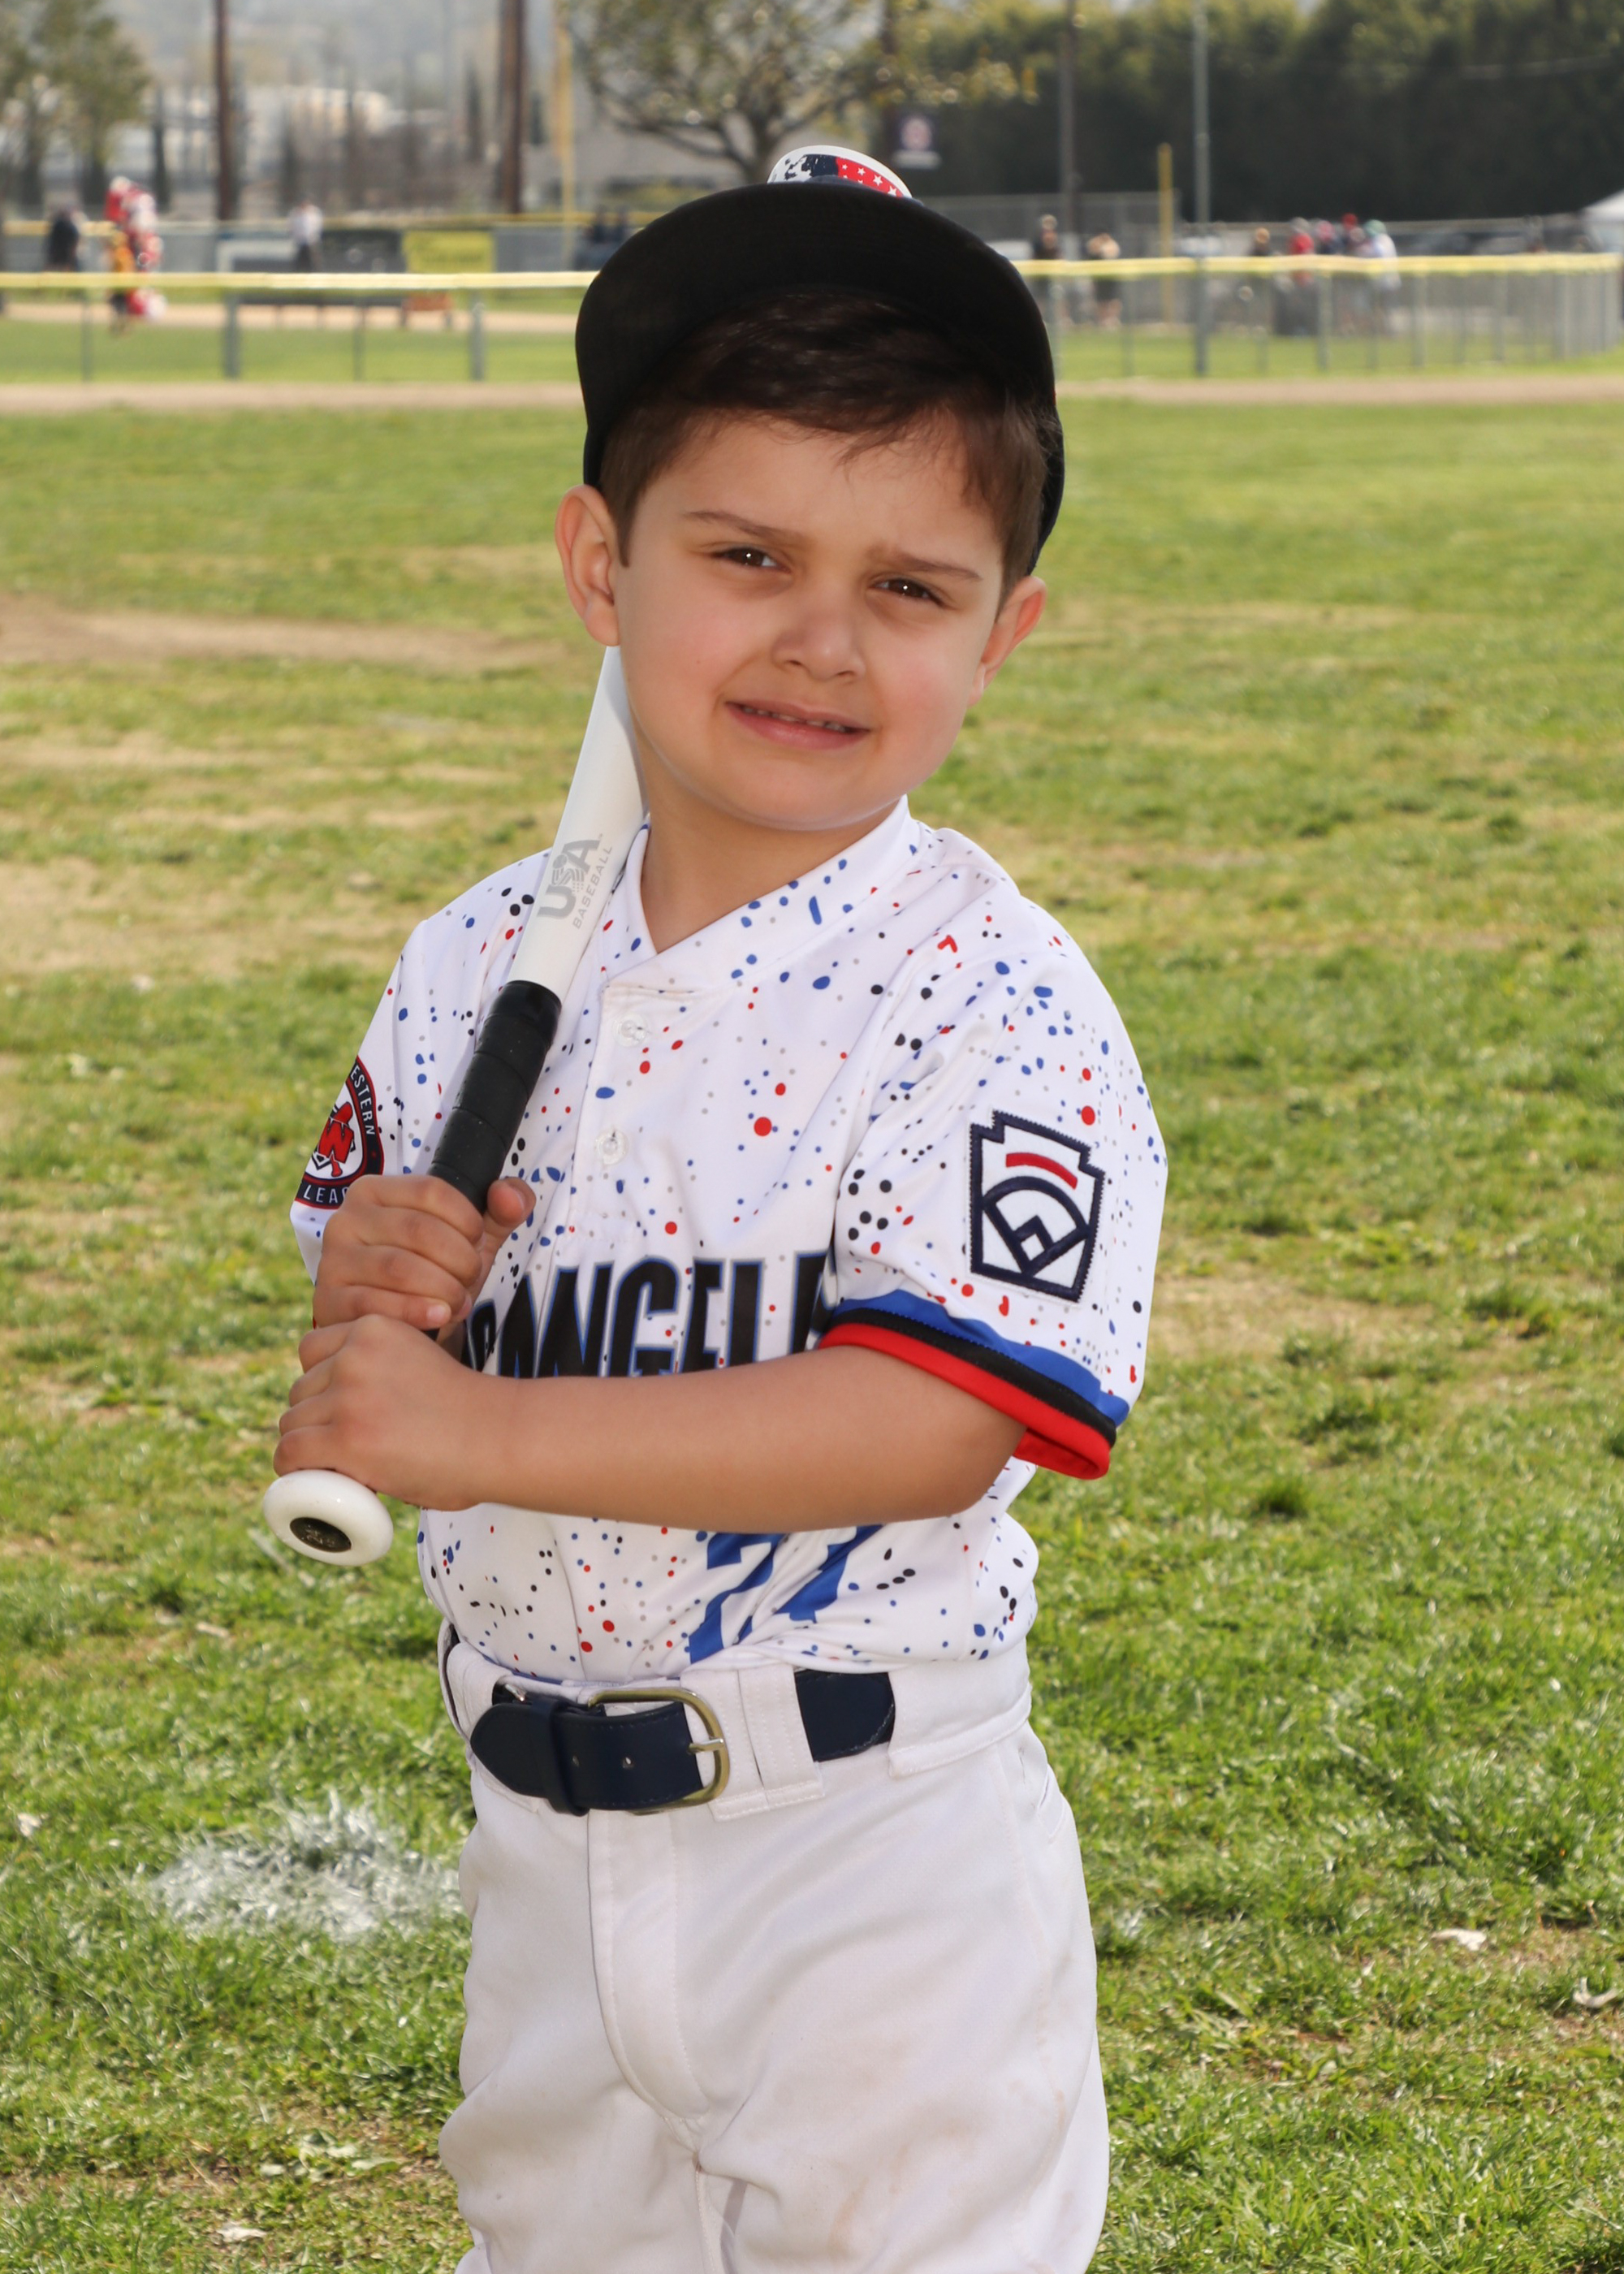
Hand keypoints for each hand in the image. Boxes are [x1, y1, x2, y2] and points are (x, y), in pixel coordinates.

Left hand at [274, 1314, 498, 1507]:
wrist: (498, 1436)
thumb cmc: (471, 1411)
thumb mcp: (422, 1358)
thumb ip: (391, 1366)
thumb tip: (367, 1401)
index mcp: (373, 1329)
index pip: (312, 1350)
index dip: (321, 1382)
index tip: (338, 1408)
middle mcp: (354, 1355)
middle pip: (300, 1390)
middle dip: (315, 1417)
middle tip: (345, 1444)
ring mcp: (347, 1397)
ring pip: (292, 1423)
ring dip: (307, 1444)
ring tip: (337, 1464)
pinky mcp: (344, 1438)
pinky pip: (290, 1452)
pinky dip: (292, 1468)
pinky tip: (305, 1477)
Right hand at [312, 1174, 533, 1334]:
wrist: (398, 1326)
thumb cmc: (433, 1273)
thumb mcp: (468, 1240)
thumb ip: (500, 1211)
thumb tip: (510, 1195)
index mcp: (376, 1191)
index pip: (431, 1190)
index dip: (467, 1220)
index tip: (479, 1243)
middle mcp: (347, 1218)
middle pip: (418, 1230)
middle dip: (459, 1260)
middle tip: (471, 1280)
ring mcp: (333, 1260)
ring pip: (399, 1268)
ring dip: (442, 1289)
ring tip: (458, 1302)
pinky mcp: (328, 1300)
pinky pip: (375, 1303)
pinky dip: (415, 1312)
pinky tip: (439, 1317)